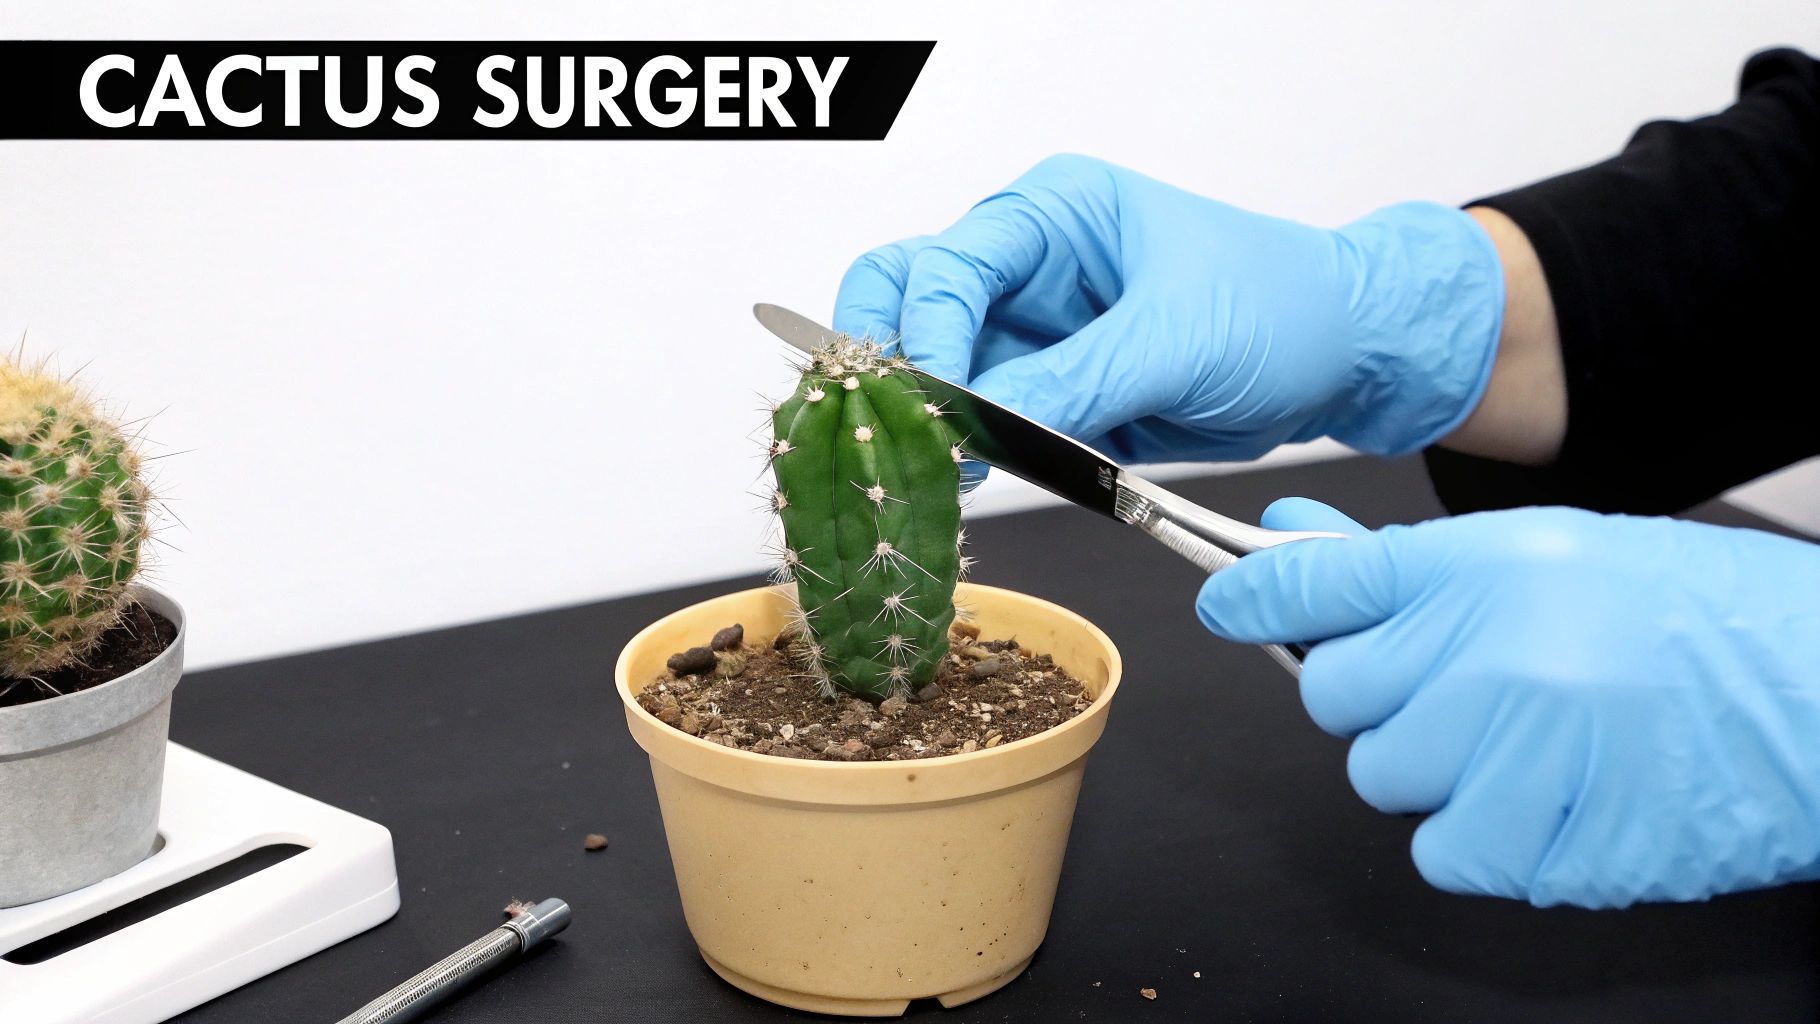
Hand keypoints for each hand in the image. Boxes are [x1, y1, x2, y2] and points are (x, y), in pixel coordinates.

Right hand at [834, 154, 1505, 463]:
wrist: (1342, 359)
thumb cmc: (1282, 306)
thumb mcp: (1179, 338)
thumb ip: (1075, 382)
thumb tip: (983, 426)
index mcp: (1055, 214)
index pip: (947, 266)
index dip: (928, 337)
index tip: (938, 404)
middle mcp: (1028, 267)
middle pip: (908, 301)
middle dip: (897, 364)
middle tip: (907, 429)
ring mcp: (1033, 333)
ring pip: (936, 371)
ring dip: (933, 419)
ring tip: (947, 469)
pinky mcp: (1050, 394)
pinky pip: (985, 422)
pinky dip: (972, 453)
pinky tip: (979, 478)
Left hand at [1195, 499, 1819, 907]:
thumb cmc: (1689, 618)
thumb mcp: (1542, 554)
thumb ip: (1404, 564)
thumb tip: (1287, 538)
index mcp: (1486, 567)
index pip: (1320, 579)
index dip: (1258, 595)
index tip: (1229, 604)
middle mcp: (1491, 652)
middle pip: (1334, 696)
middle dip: (1379, 697)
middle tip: (1461, 686)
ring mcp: (1519, 751)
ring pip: (1383, 777)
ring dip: (1433, 769)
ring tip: (1526, 738)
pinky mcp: (1547, 844)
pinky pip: (1442, 852)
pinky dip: (1479, 837)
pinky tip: (1547, 795)